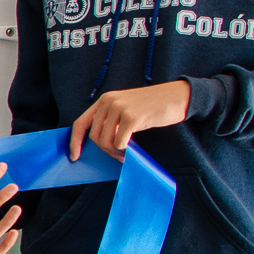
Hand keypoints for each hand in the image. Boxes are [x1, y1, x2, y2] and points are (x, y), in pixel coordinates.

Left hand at [69, 81, 190, 159]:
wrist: (178, 96)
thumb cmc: (152, 106)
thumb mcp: (126, 108)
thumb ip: (111, 119)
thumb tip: (98, 143)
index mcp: (104, 100)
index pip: (80, 123)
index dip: (74, 142)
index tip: (74, 156)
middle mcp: (109, 102)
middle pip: (94, 136)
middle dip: (105, 151)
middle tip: (118, 155)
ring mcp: (120, 108)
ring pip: (106, 141)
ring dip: (115, 152)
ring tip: (126, 153)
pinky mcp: (132, 117)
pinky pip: (120, 143)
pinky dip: (125, 151)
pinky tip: (132, 151)